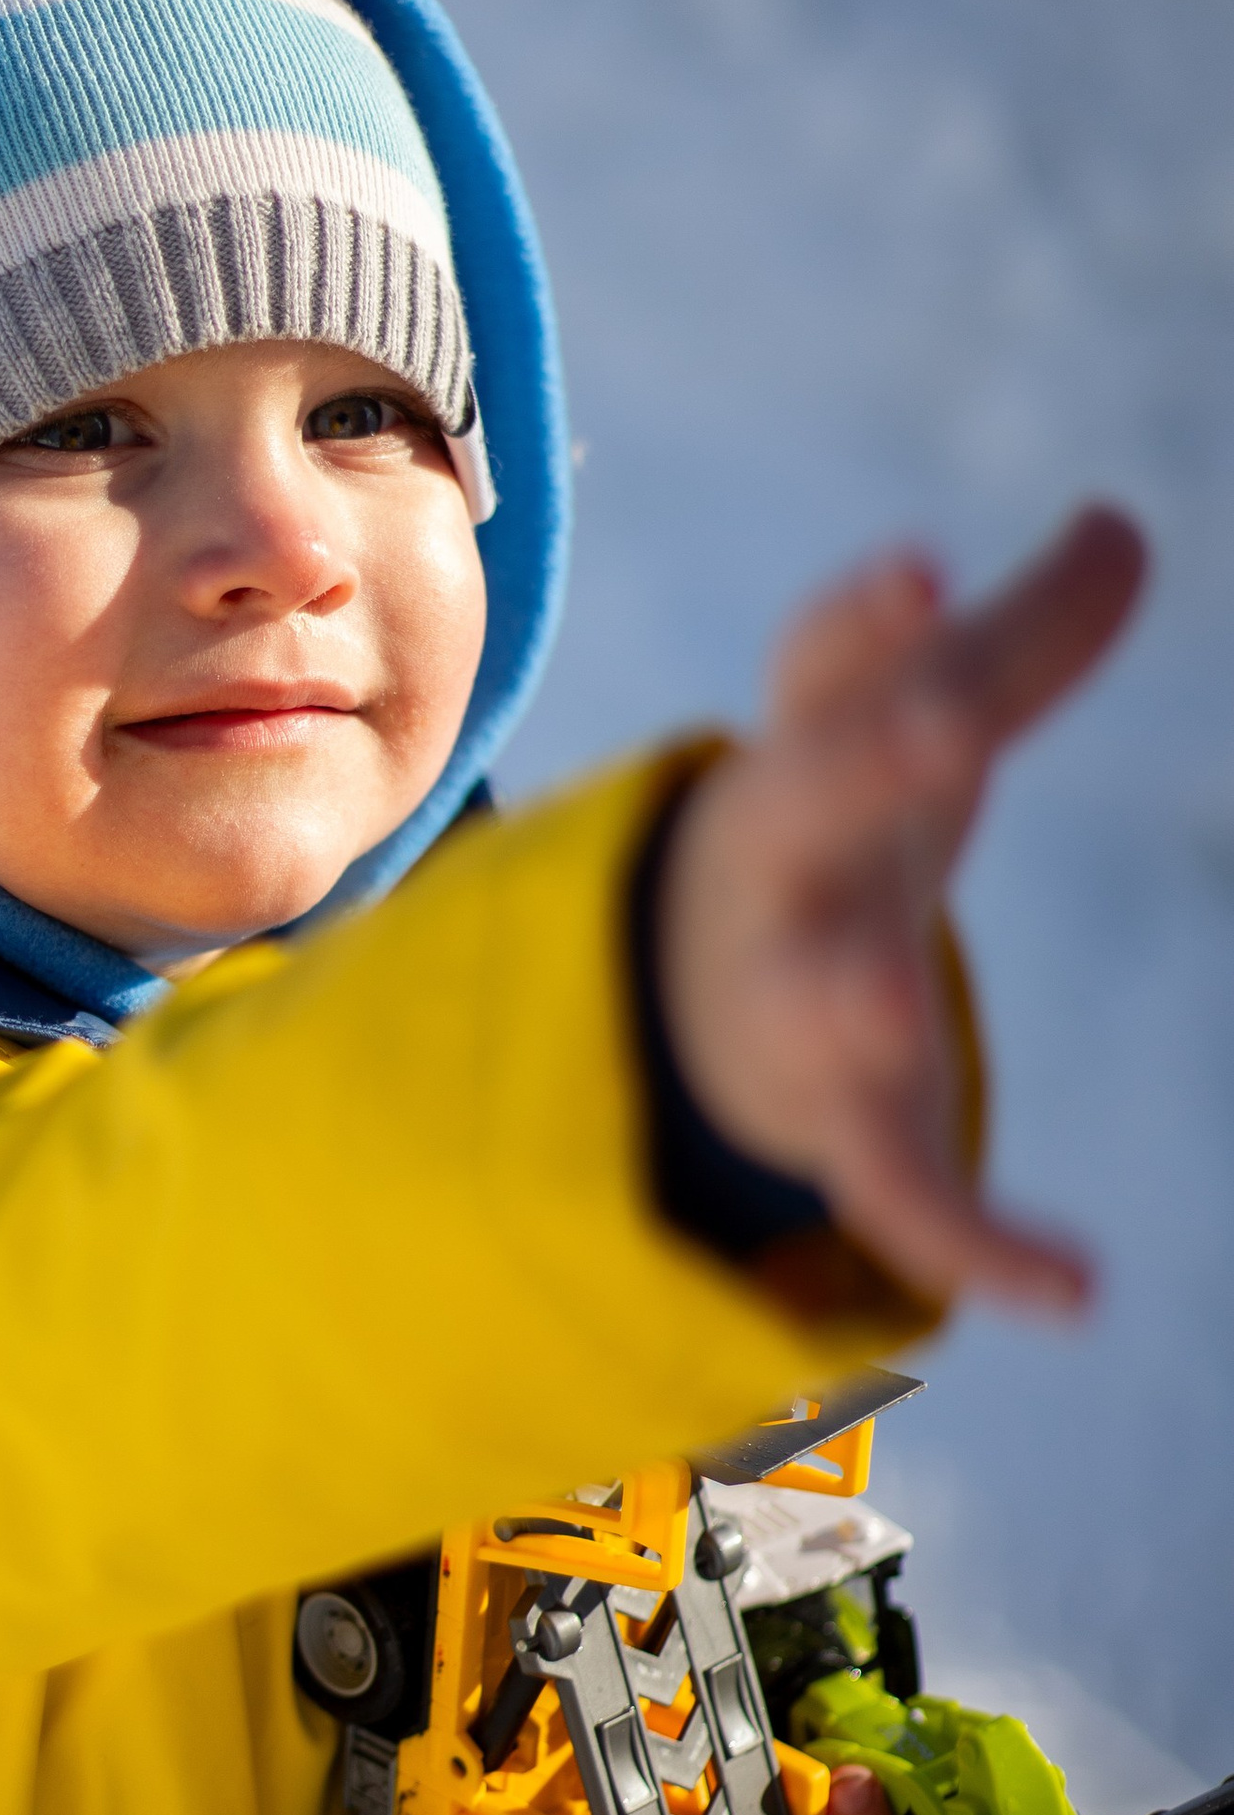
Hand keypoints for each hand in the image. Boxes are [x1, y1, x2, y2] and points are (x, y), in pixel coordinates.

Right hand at [657, 505, 1146, 1312]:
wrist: (688, 1006)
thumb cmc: (837, 834)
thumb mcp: (913, 729)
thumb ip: (1018, 640)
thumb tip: (1125, 523)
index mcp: (809, 752)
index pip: (827, 671)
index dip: (867, 624)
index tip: (920, 575)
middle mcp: (785, 869)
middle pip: (811, 811)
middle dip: (868, 765)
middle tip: (946, 723)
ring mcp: (794, 1003)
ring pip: (816, 1002)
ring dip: (851, 1000)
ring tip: (894, 1010)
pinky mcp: (840, 1131)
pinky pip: (895, 1192)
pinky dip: (976, 1248)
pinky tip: (1076, 1291)